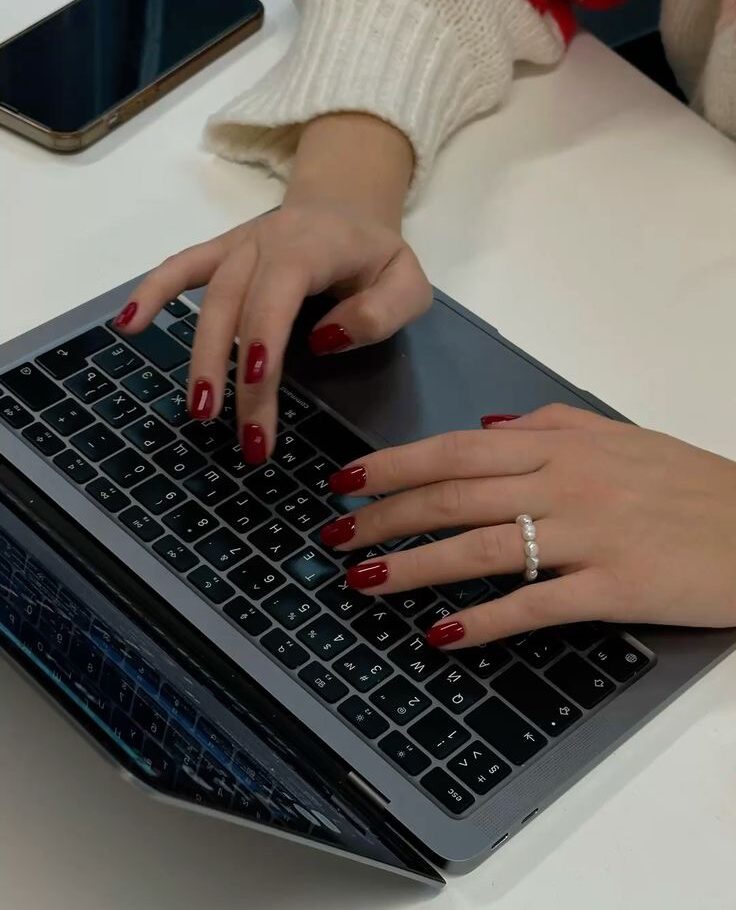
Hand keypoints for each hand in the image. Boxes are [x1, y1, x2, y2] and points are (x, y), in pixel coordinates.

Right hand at [112, 114, 427, 463]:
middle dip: (235, 372)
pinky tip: (128, 325)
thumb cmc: (378, 257)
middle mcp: (268, 240)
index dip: (264, 333)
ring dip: (200, 357)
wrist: (348, 207)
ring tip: (200, 412)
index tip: (256, 381)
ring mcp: (239, 245)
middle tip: (244, 436)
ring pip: (209, 299)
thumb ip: (381, 313)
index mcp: (315, 244)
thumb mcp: (408, 283)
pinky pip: (179, 267)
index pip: (282, 288)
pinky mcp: (220, 253)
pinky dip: (150, 292)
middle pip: (239, 305)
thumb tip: (324, 340)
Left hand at [320, 405, 735, 647]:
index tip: (346, 481)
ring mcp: (587, 536)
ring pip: (480, 548)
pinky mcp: (613, 588)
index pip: (455, 452)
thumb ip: (548, 424)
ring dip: (413, 567)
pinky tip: (441, 633)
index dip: (394, 466)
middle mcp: (564, 484)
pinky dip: (483, 620)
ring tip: (363, 582)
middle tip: (334, 537)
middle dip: (384, 518)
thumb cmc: (687, 483)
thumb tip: (482, 430)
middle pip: (453, 498)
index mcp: (559, 446)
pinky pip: (533, 605)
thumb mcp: (618, 436)